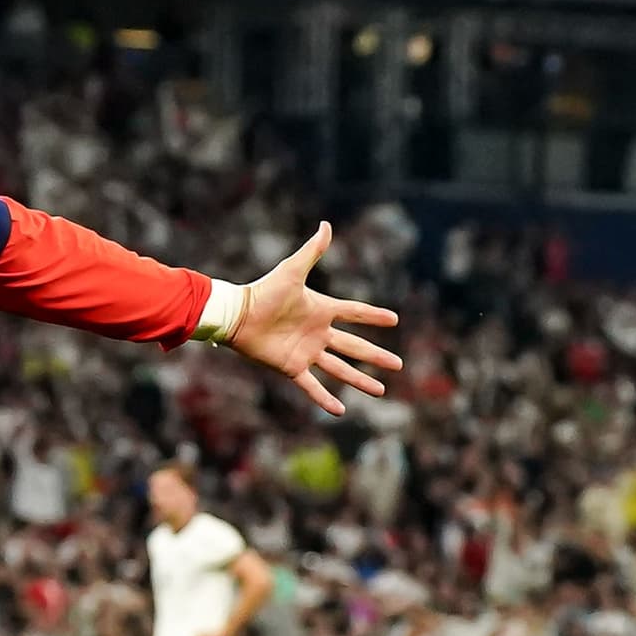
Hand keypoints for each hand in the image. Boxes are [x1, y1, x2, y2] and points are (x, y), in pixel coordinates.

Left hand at [226, 223, 402, 415]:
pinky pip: (312, 386)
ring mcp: (306, 352)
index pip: (355, 312)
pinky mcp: (292, 367)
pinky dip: (325, 398)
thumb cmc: (263, 292)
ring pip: (340, 369)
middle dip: (376, 355)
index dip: (374, 316)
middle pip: (354, 347)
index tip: (394, 319)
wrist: (237, 315)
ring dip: (360, 380)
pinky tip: (341, 411)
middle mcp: (318, 333)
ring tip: (381, 391)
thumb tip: (326, 225)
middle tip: (399, 364)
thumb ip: (312, 251)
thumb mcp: (291, 271)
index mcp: (321, 310)